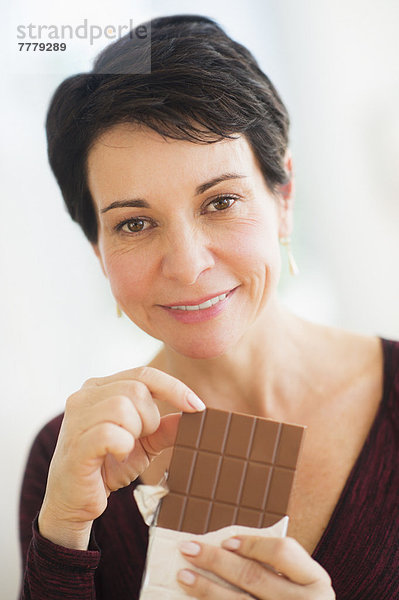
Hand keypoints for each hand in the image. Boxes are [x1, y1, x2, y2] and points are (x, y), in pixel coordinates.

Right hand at [38, 366, 204, 549]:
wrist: (76, 502)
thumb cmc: (108, 466)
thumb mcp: (143, 443)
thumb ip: (165, 427)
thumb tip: (196, 413)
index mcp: (100, 388)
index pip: (143, 374)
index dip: (174, 388)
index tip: (197, 407)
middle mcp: (84, 396)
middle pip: (136, 390)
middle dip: (150, 418)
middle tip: (140, 440)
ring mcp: (76, 419)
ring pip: (122, 408)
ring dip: (135, 432)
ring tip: (125, 449)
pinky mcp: (76, 444)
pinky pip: (109, 433)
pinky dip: (123, 445)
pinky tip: (118, 455)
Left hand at [177, 535, 334, 598]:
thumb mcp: (302, 584)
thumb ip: (278, 568)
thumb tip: (226, 546)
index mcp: (316, 582)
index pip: (281, 552)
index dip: (251, 544)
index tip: (225, 541)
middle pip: (252, 576)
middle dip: (216, 560)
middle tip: (189, 548)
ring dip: (206, 588)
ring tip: (184, 575)